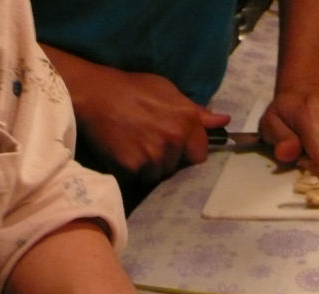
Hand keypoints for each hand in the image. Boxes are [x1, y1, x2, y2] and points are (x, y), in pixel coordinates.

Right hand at [71, 65, 229, 183]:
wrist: (94, 95)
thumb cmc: (132, 90)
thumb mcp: (167, 92)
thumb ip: (197, 112)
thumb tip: (224, 121)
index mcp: (186, 122)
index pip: (200, 156)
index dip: (187, 153)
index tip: (175, 146)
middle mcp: (173, 141)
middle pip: (177, 168)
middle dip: (166, 159)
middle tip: (148, 140)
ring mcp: (153, 157)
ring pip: (157, 175)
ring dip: (148, 167)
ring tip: (134, 145)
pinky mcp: (133, 168)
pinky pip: (138, 179)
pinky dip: (131, 170)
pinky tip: (123, 152)